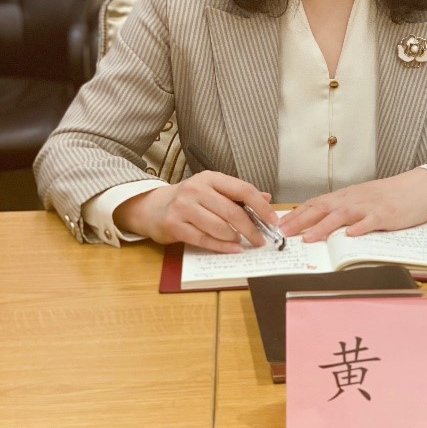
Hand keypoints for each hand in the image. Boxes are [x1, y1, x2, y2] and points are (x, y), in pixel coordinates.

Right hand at [112, 171, 278, 252]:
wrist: (152, 207)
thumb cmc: (189, 199)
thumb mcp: (213, 190)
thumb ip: (238, 194)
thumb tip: (267, 199)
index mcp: (210, 178)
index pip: (242, 189)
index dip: (261, 206)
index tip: (273, 220)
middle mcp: (196, 189)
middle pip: (232, 211)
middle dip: (251, 228)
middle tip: (261, 239)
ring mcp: (183, 207)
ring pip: (219, 227)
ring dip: (235, 238)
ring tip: (243, 242)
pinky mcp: (174, 225)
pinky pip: (204, 239)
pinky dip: (221, 247)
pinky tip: (233, 249)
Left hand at [278, 168, 426, 241]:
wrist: (418, 187)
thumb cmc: (389, 196)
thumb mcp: (362, 199)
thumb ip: (343, 210)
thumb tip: (319, 223)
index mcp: (346, 196)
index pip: (316, 203)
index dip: (296, 214)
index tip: (279, 224)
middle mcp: (353, 199)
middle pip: (322, 208)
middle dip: (301, 220)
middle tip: (283, 232)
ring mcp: (369, 206)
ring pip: (342, 215)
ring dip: (323, 227)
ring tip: (309, 238)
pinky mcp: (386, 214)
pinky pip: (371, 221)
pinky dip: (360, 227)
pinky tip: (350, 235)